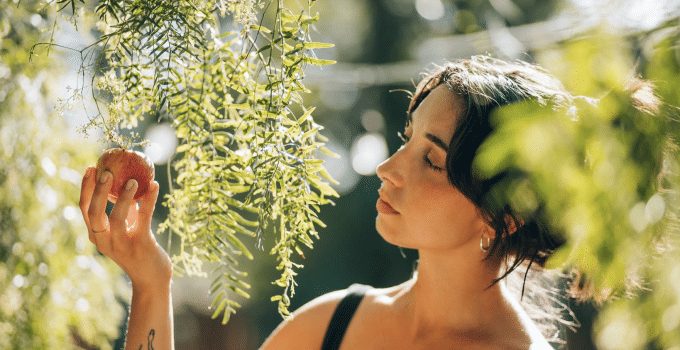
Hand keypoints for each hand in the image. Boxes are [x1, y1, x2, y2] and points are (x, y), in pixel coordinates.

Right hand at [79, 167, 171, 290]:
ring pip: (117, 217)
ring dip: (124, 197)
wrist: (152, 279)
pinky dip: (149, 200)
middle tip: (105, 171)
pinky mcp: (141, 245)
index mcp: (97, 235)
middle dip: (98, 190)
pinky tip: (155, 186)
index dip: (86, 188)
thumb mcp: (127, 229)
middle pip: (94, 212)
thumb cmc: (139, 250)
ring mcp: (121, 245)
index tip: (91, 168)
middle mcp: (104, 241)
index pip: (85, 209)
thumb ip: (125, 210)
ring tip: (133, 180)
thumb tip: (128, 181)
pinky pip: (144, 218)